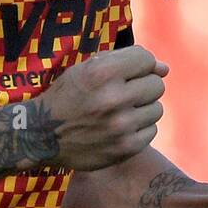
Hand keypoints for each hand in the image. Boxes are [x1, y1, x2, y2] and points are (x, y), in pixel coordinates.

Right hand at [42, 45, 168, 170]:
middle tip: (123, 94)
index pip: (146, 59)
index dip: (138, 65)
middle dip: (142, 86)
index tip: (126, 73)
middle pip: (156, 84)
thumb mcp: (88, 69)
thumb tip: (165, 68)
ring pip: (157, 109)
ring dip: (142, 108)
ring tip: (120, 112)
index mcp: (102, 73)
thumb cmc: (68, 95)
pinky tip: (120, 127)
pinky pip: (151, 131)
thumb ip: (126, 61)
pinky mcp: (125, 148)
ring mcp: (121, 126)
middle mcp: (113, 98)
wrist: (43, 134)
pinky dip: (138, 128)